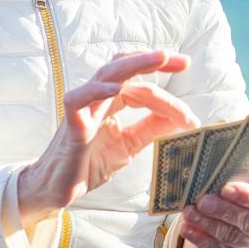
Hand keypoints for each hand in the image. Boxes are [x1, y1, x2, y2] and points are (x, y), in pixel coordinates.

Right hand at [17, 50, 196, 220]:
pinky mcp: (70, 123)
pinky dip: (98, 90)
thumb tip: (180, 117)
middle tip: (180, 60)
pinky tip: (118, 89)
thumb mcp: (130, 145)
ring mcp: (83, 108)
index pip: (141, 86)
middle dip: (152, 61)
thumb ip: (151, 129)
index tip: (189, 101)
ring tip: (160, 58)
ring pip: (107, 75)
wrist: (59, 189)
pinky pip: (80, 99)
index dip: (166, 90)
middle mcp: (98, 99)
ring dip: (135, 64)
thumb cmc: (89, 164)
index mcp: (112, 103)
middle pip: (124, 68)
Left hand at [178, 180, 248, 247]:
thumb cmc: (237, 205)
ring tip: (189, 212)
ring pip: (232, 237)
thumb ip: (240, 175)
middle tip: (203, 200)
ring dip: (208, 223)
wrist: (227, 237)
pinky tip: (187, 229)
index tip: (226, 188)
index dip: (248, 197)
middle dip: (224, 210)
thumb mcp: (242, 188)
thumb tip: (226, 160)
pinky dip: (201, 239)